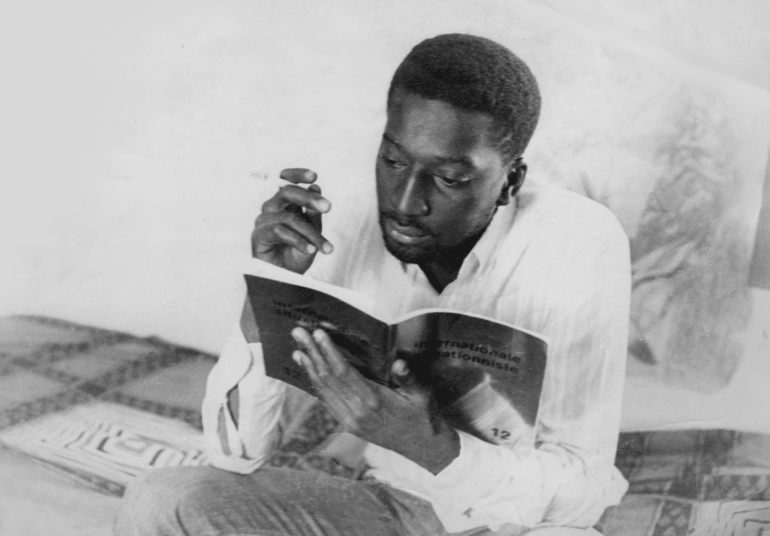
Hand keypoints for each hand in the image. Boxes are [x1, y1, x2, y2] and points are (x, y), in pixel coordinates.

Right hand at [251, 168, 332, 273]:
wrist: (285, 280)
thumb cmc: (296, 255)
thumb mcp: (312, 234)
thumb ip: (314, 213)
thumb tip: (316, 187)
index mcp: (285, 204)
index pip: (284, 180)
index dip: (296, 174)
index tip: (313, 176)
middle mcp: (272, 209)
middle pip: (285, 191)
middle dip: (309, 198)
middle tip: (328, 207)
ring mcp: (263, 221)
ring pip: (288, 216)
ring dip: (311, 233)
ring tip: (326, 248)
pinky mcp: (258, 235)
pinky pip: (280, 231)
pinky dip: (299, 241)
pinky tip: (311, 250)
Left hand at [291, 327, 459, 473]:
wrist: (421, 446)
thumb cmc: (422, 416)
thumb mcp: (421, 396)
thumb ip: (409, 379)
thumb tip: (399, 364)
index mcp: (374, 401)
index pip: (344, 372)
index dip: (329, 352)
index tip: (318, 335)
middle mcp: (357, 412)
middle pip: (327, 378)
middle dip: (312, 354)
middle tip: (298, 334)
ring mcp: (349, 421)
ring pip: (323, 391)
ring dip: (309, 369)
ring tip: (298, 350)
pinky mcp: (348, 425)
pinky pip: (327, 402)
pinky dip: (316, 385)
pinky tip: (309, 372)